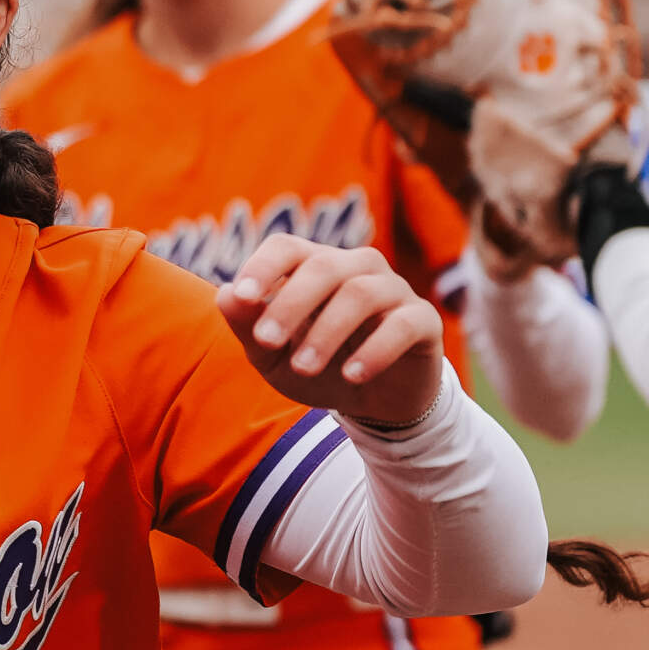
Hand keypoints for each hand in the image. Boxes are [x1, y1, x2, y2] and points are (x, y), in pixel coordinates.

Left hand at [217, 236, 443, 424]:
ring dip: (326, 332)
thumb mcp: (272, 356)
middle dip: (290, 303)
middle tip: (266, 340)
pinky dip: (375, 350)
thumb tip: (226, 295)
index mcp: (313, 267)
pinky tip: (352, 375)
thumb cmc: (317, 366)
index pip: (286, 247)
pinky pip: (403, 324)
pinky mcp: (423, 320)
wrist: (373, 402)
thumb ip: (248, 326)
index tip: (243, 296)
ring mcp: (392, 290)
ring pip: (360, 293)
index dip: (263, 266)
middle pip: (323, 267)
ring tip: (304, 368)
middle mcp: (355, 268)